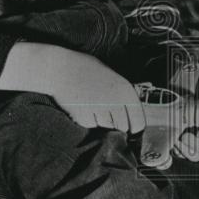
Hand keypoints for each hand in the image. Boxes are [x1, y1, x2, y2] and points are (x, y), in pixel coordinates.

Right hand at [0, 41, 144, 132]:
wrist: (60, 69)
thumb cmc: (85, 69)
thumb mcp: (112, 76)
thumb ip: (122, 94)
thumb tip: (130, 112)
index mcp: (126, 91)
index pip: (138, 122)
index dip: (135, 127)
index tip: (131, 129)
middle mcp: (115, 102)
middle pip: (122, 128)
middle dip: (117, 124)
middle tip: (107, 113)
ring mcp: (99, 111)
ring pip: (106, 127)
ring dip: (102, 121)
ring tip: (92, 104)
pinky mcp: (84, 118)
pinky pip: (91, 125)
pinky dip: (88, 120)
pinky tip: (82, 106)